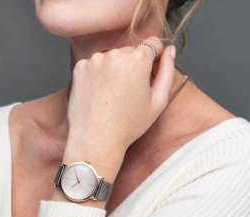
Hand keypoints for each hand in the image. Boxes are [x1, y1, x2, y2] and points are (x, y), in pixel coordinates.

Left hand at [66, 36, 175, 153]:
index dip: (154, 58)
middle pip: (131, 51)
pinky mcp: (80, 68)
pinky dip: (98, 75)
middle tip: (130, 93)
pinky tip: (100, 95)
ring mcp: (95, 60)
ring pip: (112, 58)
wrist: (96, 140)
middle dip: (134, 66)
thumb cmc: (129, 126)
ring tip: (114, 96)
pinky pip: (94, 65)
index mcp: (138, 60)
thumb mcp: (158, 102)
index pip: (152, 44)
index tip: (150, 74)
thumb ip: (167, 71)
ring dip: (115, 69)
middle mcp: (115, 54)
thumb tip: (169, 50)